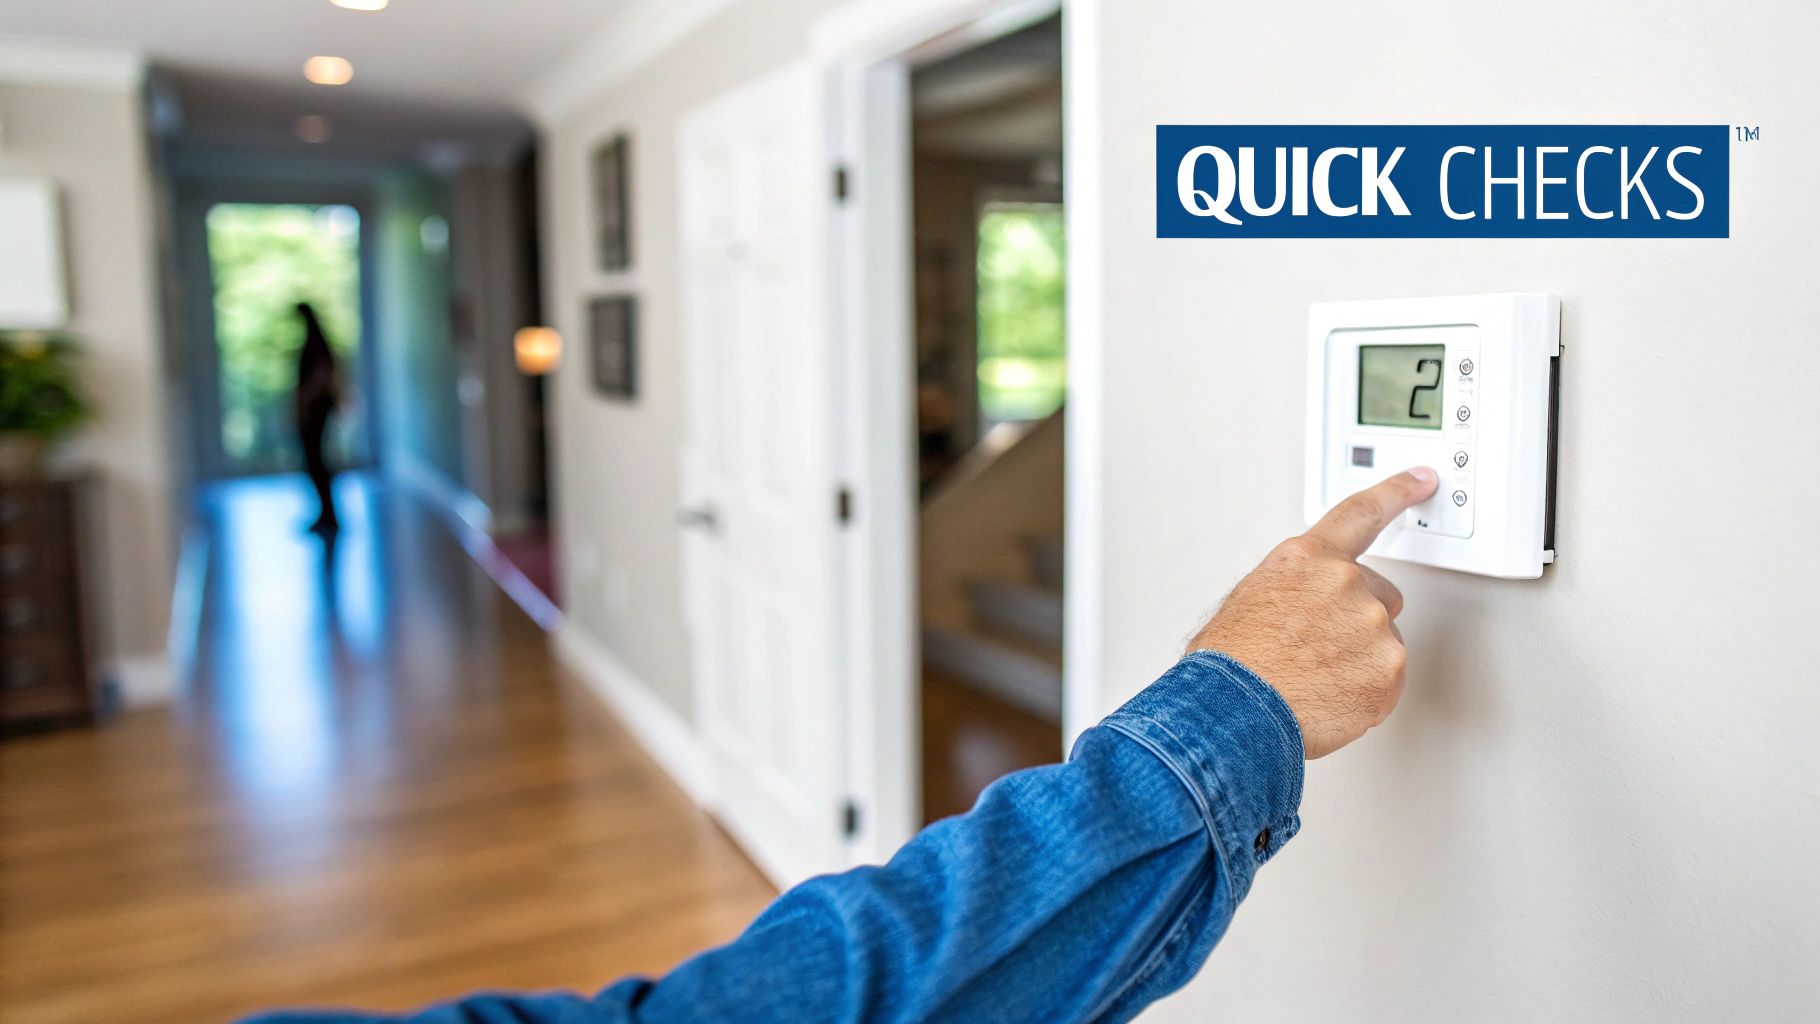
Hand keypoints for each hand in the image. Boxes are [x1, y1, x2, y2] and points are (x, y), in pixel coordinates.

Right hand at [1187, 468, 1437, 757]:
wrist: (1233, 712)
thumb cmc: (1231, 662)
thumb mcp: (1251, 599)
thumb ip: (1295, 586)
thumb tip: (1305, 603)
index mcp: (1307, 558)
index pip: (1362, 513)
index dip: (1396, 492)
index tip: (1422, 480)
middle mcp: (1346, 584)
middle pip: (1380, 596)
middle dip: (1358, 619)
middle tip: (1319, 648)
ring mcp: (1373, 627)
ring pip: (1382, 643)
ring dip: (1360, 660)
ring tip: (1315, 679)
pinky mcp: (1389, 671)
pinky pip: (1388, 682)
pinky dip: (1365, 693)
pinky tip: (1329, 697)